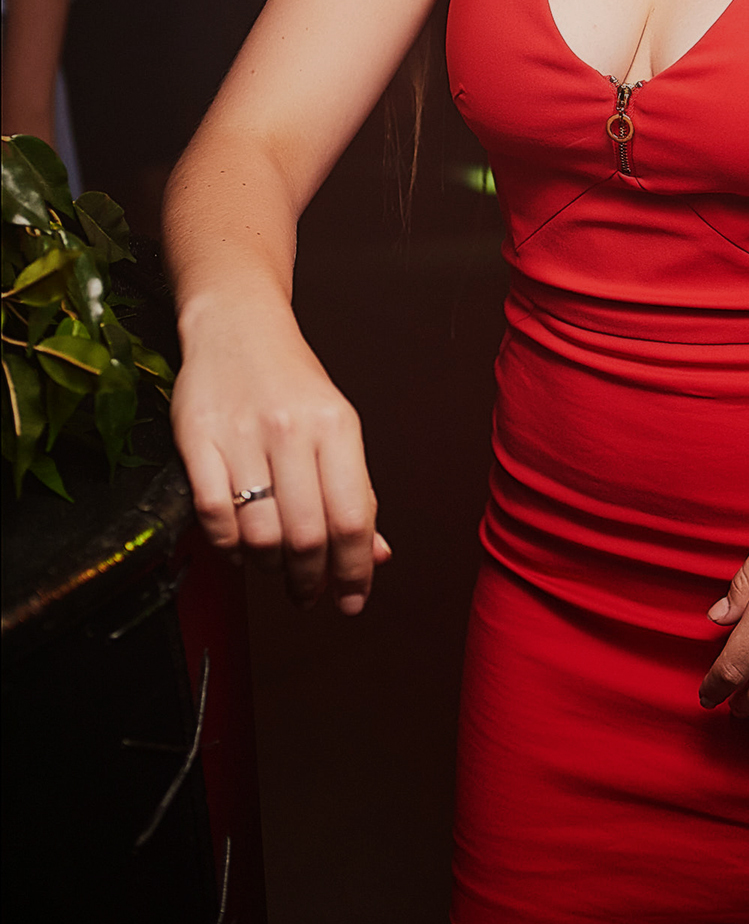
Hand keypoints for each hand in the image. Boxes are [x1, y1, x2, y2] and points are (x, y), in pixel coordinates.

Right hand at [171, 292, 390, 614]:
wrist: (237, 325)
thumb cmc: (291, 380)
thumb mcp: (337, 427)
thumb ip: (356, 492)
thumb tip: (376, 555)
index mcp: (336, 426)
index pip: (352, 517)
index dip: (355, 571)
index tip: (352, 598)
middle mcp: (291, 430)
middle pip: (306, 534)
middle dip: (310, 580)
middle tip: (308, 593)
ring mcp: (242, 436)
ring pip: (259, 533)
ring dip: (269, 566)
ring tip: (274, 563)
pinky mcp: (197, 440)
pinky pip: (214, 516)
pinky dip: (229, 547)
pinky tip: (239, 545)